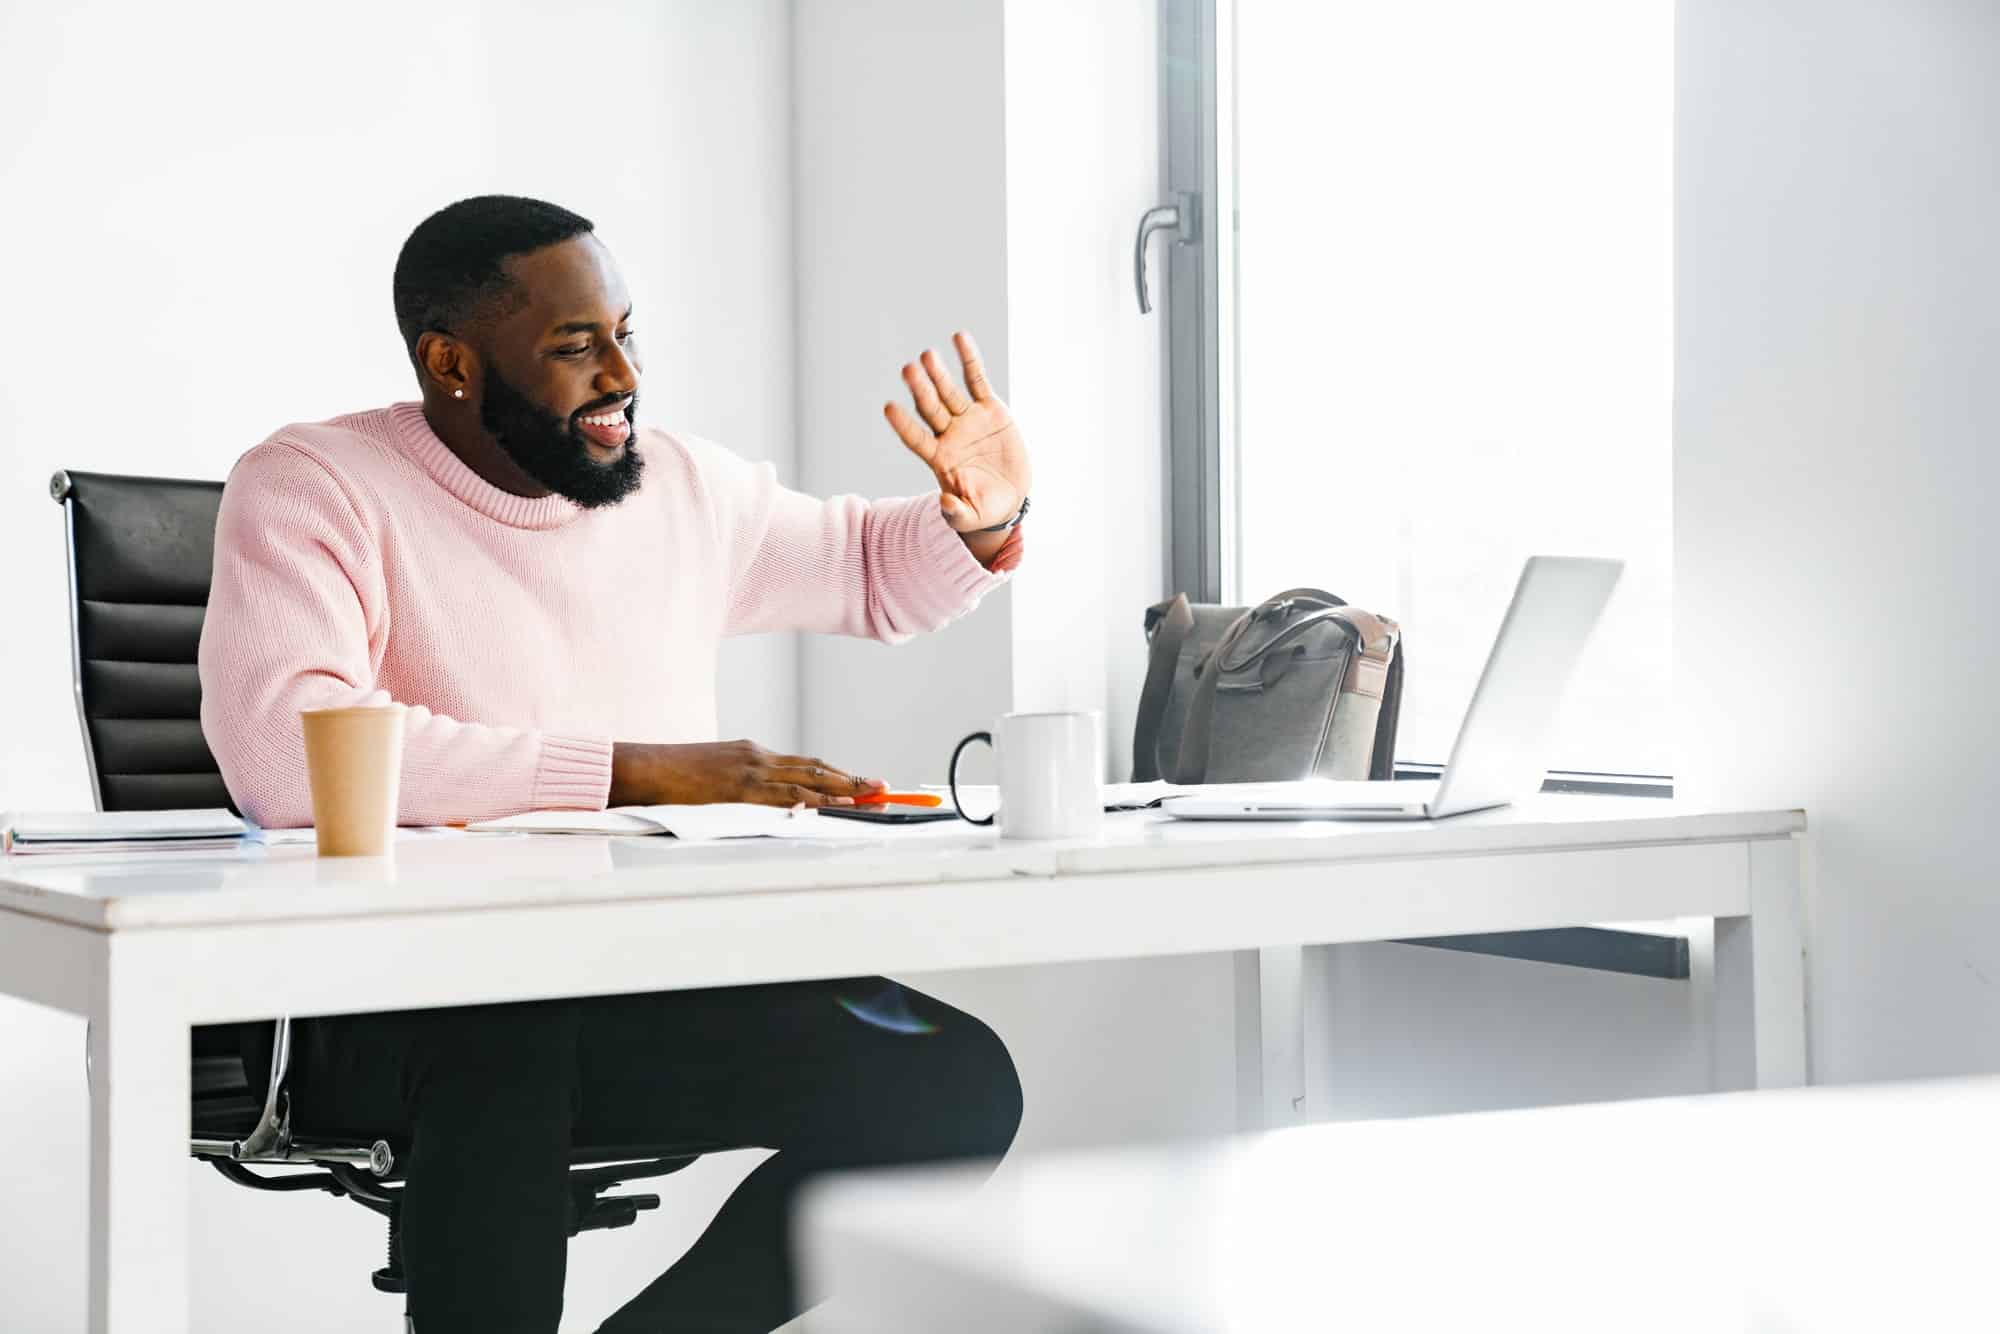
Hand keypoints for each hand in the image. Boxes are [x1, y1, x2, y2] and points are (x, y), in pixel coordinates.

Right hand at [609, 740, 886, 807]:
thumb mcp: (713, 773)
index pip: (806, 763)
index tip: (861, 782)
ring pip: (809, 779)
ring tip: (873, 798)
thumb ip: (741, 782)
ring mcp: (751, 769)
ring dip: (845, 789)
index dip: (837, 773)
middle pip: (817, 767)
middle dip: (853, 779)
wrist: (643, 767)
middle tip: (883, 788)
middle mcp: (759, 756)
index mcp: (753, 752)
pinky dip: (815, 799)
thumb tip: (762, 801)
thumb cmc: (671, 775)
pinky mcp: (740, 786)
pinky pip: (785, 794)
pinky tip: (836, 804)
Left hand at [883, 331, 1031, 532]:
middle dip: (920, 389)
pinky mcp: (990, 409)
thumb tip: (944, 505)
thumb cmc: (984, 509)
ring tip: (928, 355)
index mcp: (939, 458)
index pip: (915, 438)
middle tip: (908, 369)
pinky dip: (969, 359)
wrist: (1010, 497)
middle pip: (930, 408)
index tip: (889, 408)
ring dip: (938, 373)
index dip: (903, 424)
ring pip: (949, 391)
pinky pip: (977, 380)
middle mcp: (948, 434)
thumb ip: (957, 515)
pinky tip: (959, 337)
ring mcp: (967, 419)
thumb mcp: (971, 517)